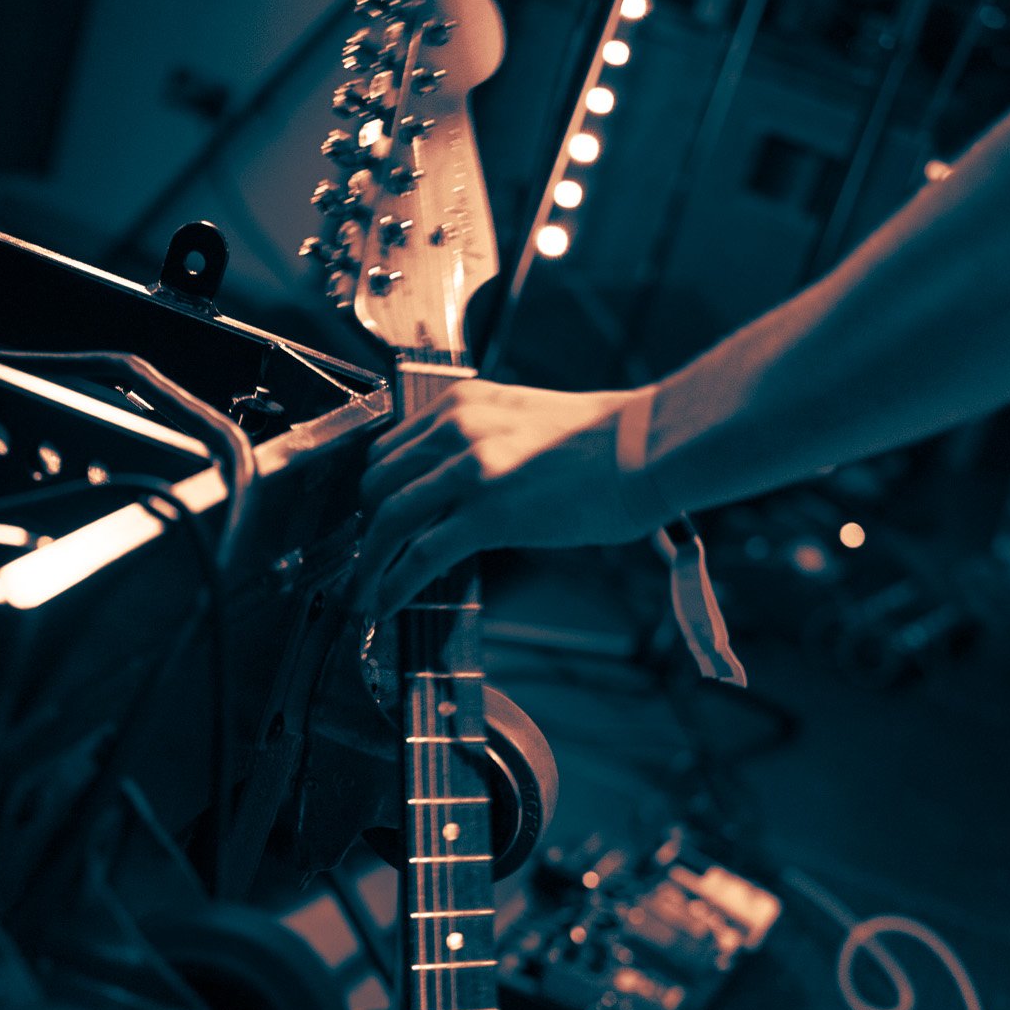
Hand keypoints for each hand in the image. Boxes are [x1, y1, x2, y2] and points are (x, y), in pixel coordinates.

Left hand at [357, 380, 656, 616]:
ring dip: (369, 565)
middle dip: (364, 531)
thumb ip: (482, 444)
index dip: (374, 494)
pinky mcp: (488, 513)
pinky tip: (387, 604)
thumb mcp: (523, 421)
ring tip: (363, 594)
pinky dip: (395, 584)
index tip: (372, 523)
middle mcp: (457, 429)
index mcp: (463, 404)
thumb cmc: (601, 443)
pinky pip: (421, 555)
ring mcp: (469, 469)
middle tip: (365, 564)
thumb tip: (458, 491)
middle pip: (378, 485)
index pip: (390, 449)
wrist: (645, 448)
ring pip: (389, 521)